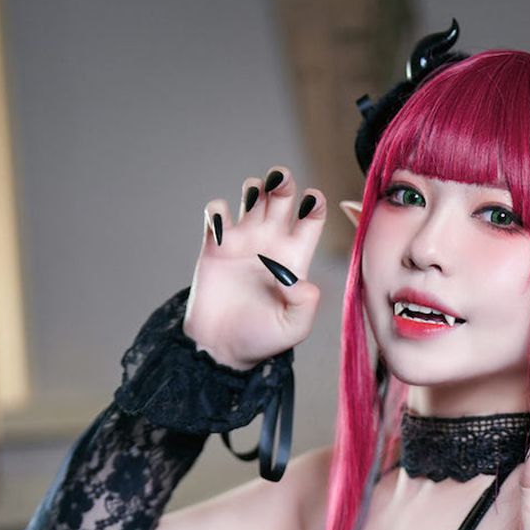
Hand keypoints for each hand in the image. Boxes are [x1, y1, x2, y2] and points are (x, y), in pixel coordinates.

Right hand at [183, 167, 324, 370]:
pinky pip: (216, 212)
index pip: (311, 218)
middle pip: (281, 196)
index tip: (312, 199)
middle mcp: (270, 243)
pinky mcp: (214, 245)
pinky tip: (221, 229)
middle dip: (282, 180)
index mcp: (294, 257)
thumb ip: (305, 304)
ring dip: (254, 186)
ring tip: (253, 197)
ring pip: (251, 194)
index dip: (315, 202)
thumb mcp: (293, 329)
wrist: (219, 349)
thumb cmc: (260, 341)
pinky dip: (218, 211)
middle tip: (279, 180)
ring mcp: (242, 241)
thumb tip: (297, 278)